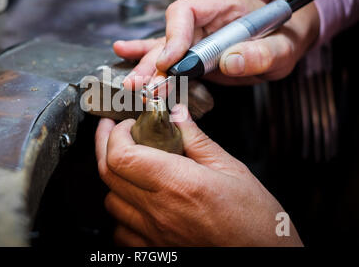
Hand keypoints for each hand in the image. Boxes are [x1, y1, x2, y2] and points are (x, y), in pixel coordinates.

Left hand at [95, 104, 302, 245]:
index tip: (126, 124)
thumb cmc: (255, 222)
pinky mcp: (155, 249)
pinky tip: (137, 200)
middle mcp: (160, 210)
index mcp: (178, 184)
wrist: (263, 257)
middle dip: (105, 145)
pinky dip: (122, 211)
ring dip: (114, 178)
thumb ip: (197, 140)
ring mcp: (154, 233)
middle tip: (113, 131)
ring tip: (130, 165)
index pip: (122, 155)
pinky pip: (121, 230)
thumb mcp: (231, 169)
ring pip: (111, 201)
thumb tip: (178, 116)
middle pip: (109, 174)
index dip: (115, 134)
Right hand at [115, 0, 318, 86]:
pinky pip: (167, 52)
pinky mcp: (193, 50)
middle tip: (141, 83)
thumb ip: (262, 53)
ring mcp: (196, 33)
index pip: (186, 11)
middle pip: (168, 34)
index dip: (174, 36)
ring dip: (147, 68)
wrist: (284, 39)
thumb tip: (230, 62)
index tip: (170, 62)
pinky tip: (124, 52)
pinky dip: (146, 56)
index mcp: (222, 2)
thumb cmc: (283, 36)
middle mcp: (203, 16)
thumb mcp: (283, 47)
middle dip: (154, 61)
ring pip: (164, 48)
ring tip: (131, 82)